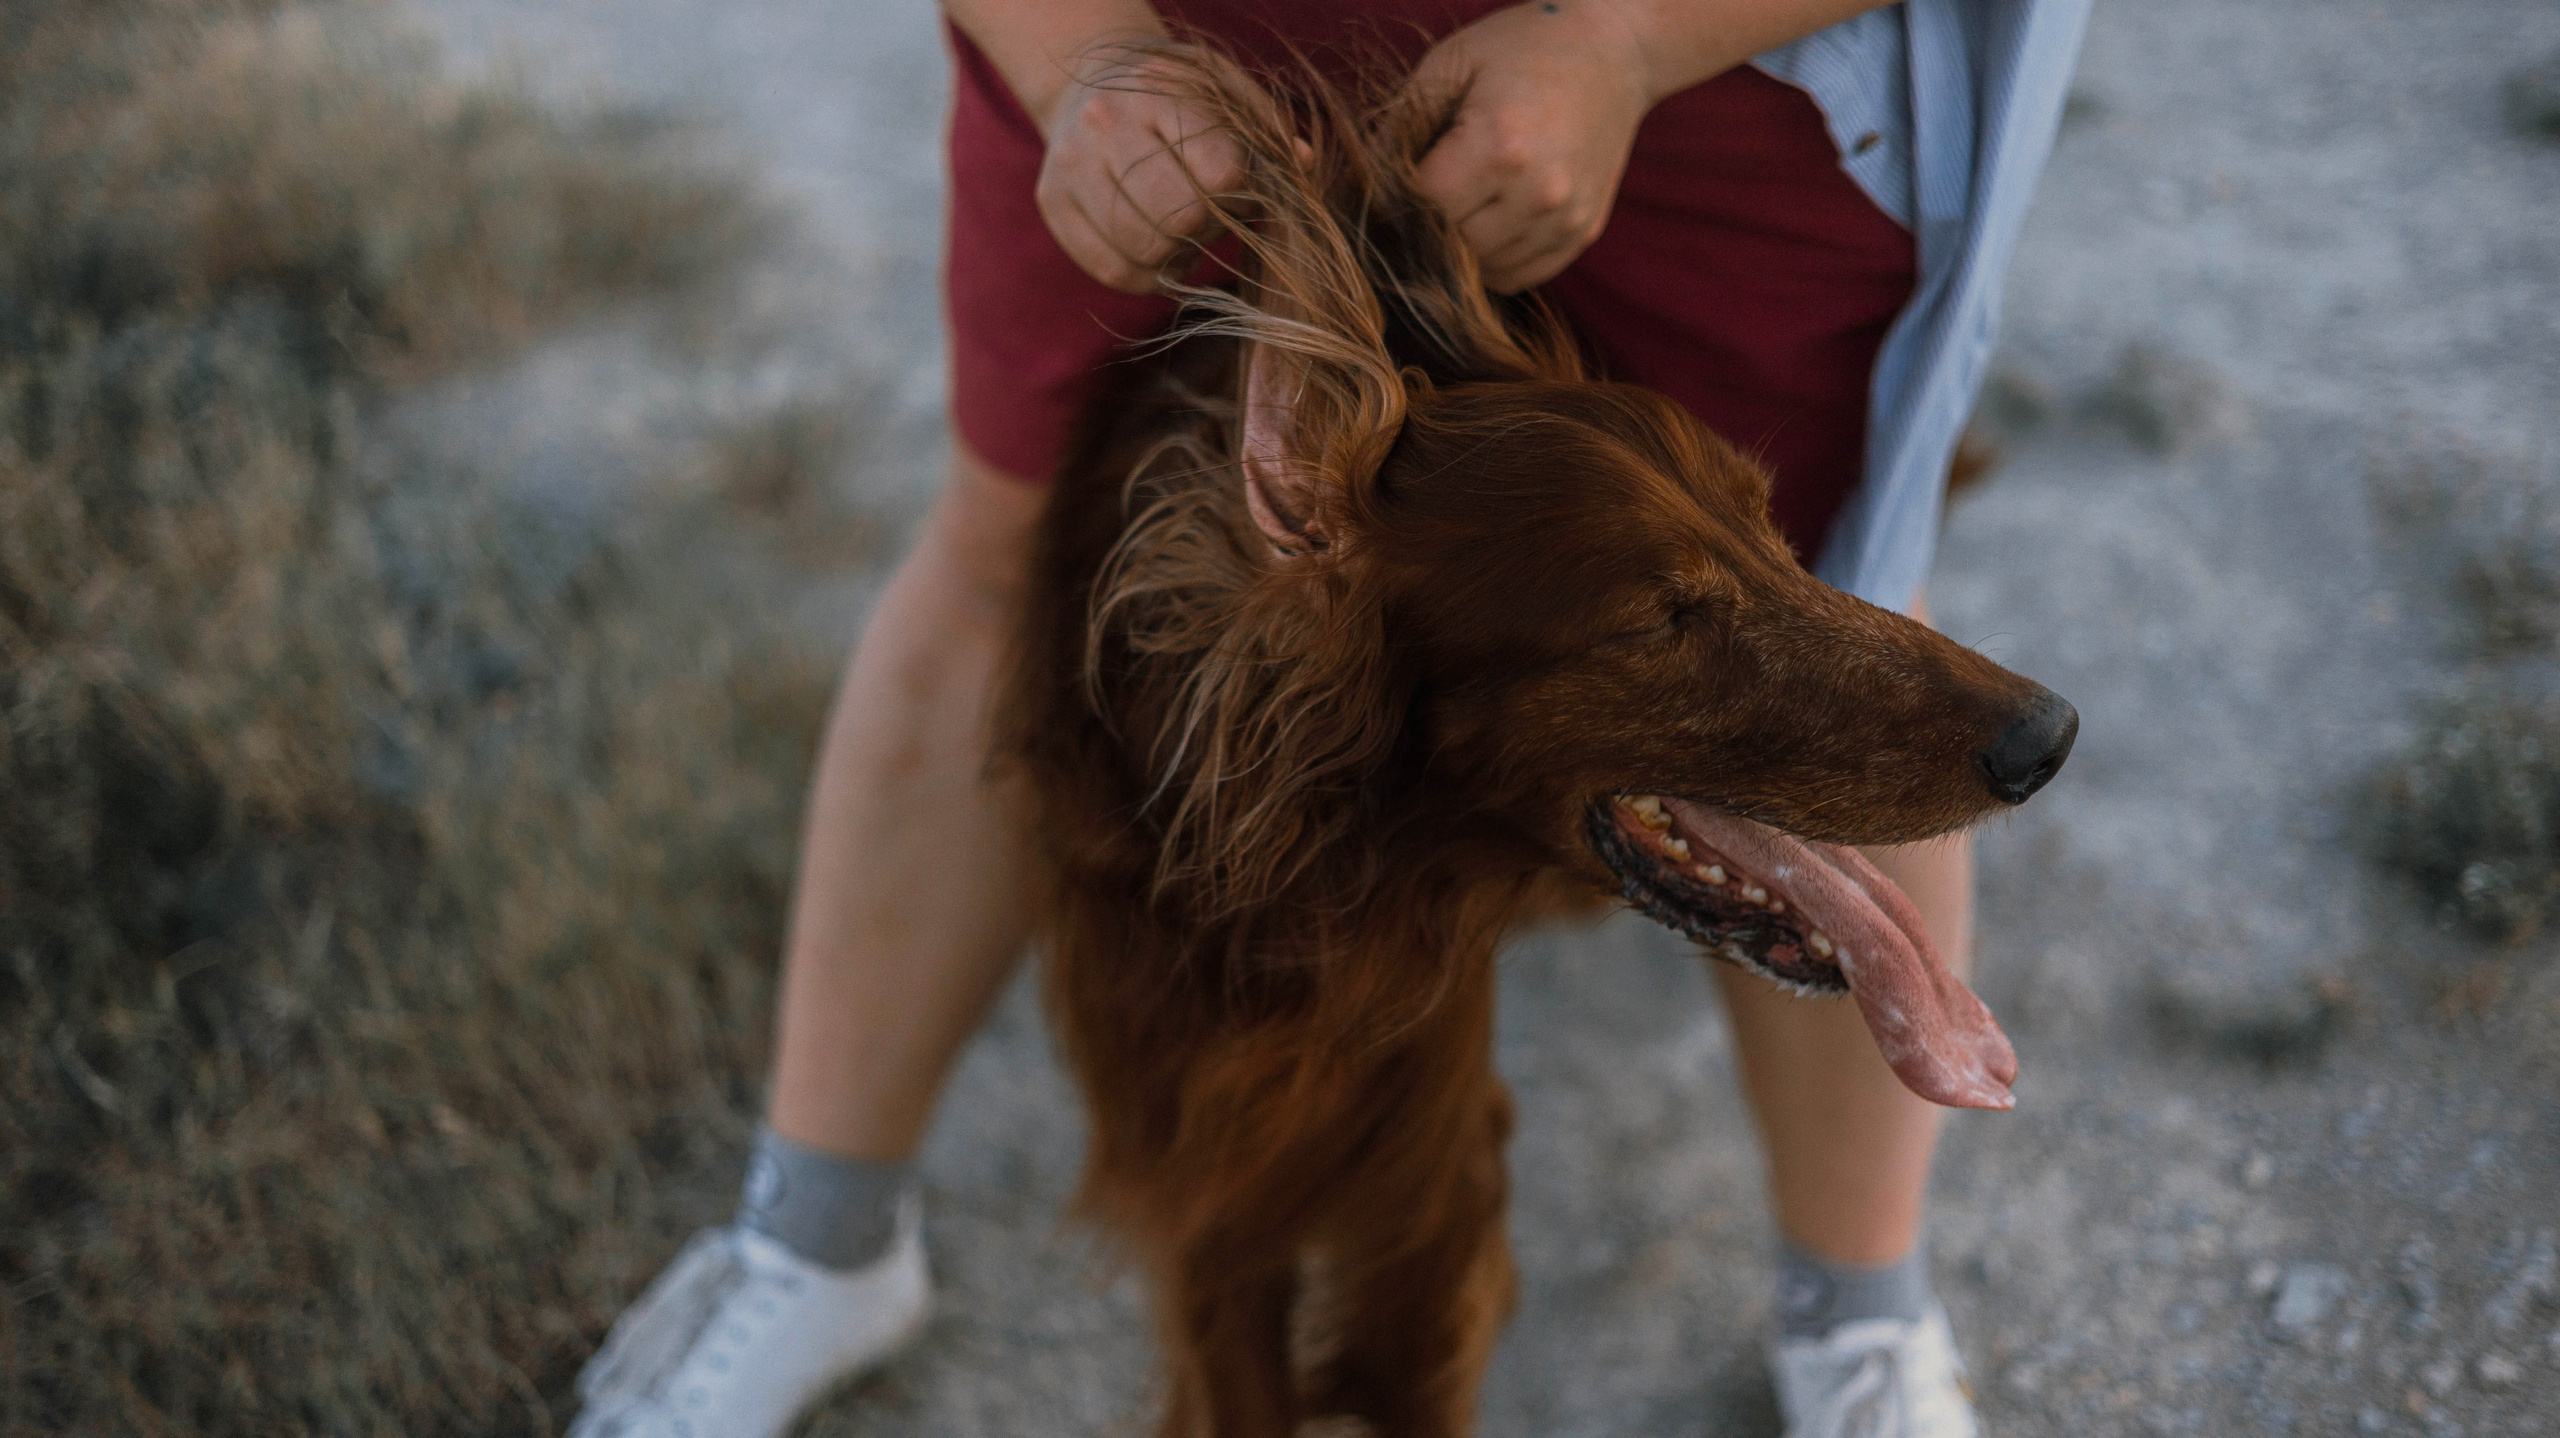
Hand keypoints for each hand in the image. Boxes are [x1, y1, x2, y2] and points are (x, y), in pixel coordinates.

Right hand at [1035, 53, 1247, 294]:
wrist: (1087, 83)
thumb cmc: (1173, 96)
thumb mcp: (1223, 89)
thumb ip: (1266, 128)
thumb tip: (1302, 166)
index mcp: (1158, 90)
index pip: (1221, 173)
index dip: (1241, 195)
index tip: (1238, 188)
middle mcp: (1105, 123)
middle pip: (1180, 218)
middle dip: (1208, 229)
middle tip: (1209, 216)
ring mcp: (1072, 166)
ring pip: (1143, 250)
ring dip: (1177, 257)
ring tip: (1184, 235)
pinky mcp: (1054, 204)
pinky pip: (1112, 270)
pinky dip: (1147, 276)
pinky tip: (1158, 252)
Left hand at [1405, 1, 1662, 293]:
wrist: (1615, 49)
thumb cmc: (1523, 46)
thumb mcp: (1449, 64)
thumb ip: (1399, 126)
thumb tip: (1358, 186)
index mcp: (1501, 145)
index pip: (1421, 206)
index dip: (1392, 199)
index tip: (1385, 183)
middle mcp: (1539, 192)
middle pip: (1449, 248)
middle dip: (1421, 228)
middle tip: (1416, 196)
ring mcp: (1566, 219)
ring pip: (1481, 272)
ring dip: (1457, 250)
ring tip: (1455, 204)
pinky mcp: (1582, 233)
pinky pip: (1518, 277)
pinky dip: (1492, 262)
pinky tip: (1485, 222)